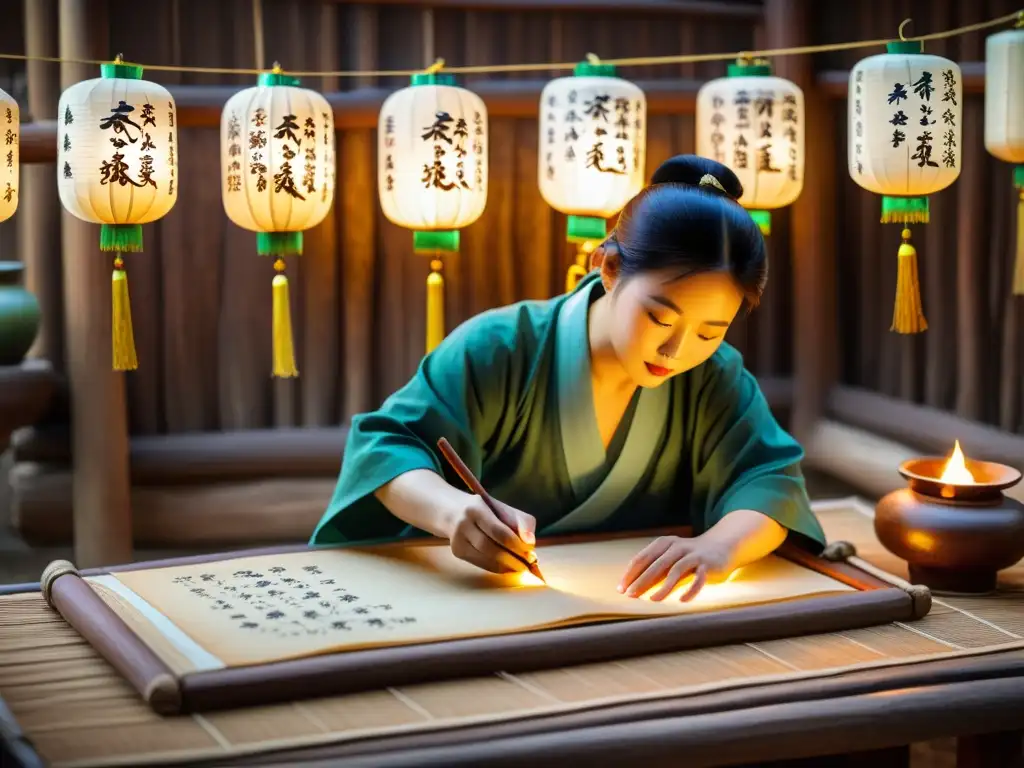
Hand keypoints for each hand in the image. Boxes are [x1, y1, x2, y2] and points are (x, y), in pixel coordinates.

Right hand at [447, 495, 537, 574]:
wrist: (454, 510)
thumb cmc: (487, 510)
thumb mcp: (504, 508)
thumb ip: (522, 523)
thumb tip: (530, 543)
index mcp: (476, 509)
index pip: (499, 532)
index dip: (517, 545)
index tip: (531, 553)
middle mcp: (463, 524)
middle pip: (490, 548)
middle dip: (512, 559)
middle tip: (528, 566)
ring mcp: (457, 539)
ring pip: (485, 559)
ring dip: (506, 566)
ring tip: (520, 568)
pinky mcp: (457, 551)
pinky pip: (480, 563)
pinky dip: (497, 567)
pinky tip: (508, 567)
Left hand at [618, 535, 734, 601]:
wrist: (720, 545)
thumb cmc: (688, 556)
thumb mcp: (669, 559)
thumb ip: (653, 570)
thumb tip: (631, 588)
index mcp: (664, 544)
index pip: (642, 558)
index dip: (630, 574)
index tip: (621, 589)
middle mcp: (677, 546)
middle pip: (656, 564)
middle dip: (642, 581)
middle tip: (631, 595)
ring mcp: (693, 554)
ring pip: (676, 570)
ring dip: (663, 586)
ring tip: (653, 600)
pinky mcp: (707, 564)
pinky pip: (698, 578)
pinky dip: (690, 590)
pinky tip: (682, 600)